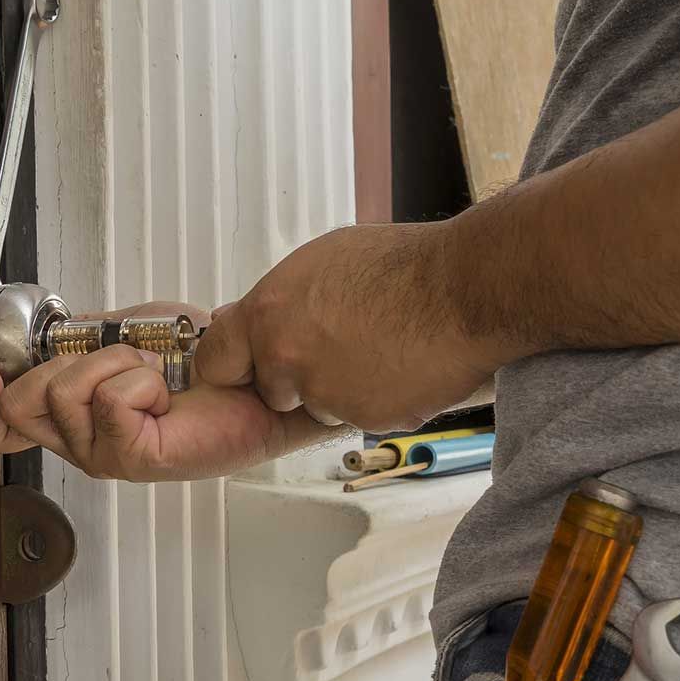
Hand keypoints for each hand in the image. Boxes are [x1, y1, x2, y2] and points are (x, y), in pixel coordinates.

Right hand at [0, 302, 335, 480]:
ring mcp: (105, 455)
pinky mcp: (132, 459)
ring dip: (114, 365)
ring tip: (153, 377)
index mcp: (74, 417)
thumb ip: (84, 338)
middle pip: (22, 403)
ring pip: (65, 394)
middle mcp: (82, 442)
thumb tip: (55, 332)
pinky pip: (109, 401)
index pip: (0, 426)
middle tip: (120, 364)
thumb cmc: (202, 363)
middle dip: (66, 365)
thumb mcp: (127, 334)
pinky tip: (165, 395)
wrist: (252, 379)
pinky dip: (139, 382)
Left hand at [196, 224, 510, 431]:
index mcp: (268, 315)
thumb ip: (277, 300)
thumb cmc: (402, 266)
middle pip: (270, 390)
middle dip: (295, 377)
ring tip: (377, 348)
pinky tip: (399, 366)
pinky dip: (376, 399)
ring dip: (340, 389)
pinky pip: (359, 415)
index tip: (246, 363)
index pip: (215, 361)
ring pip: (318, 405)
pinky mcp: (363, 418)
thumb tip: (247, 315)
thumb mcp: (320, 261)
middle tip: (340, 343)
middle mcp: (287, 359)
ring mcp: (325, 394)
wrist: (464, 290)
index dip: (235, 363)